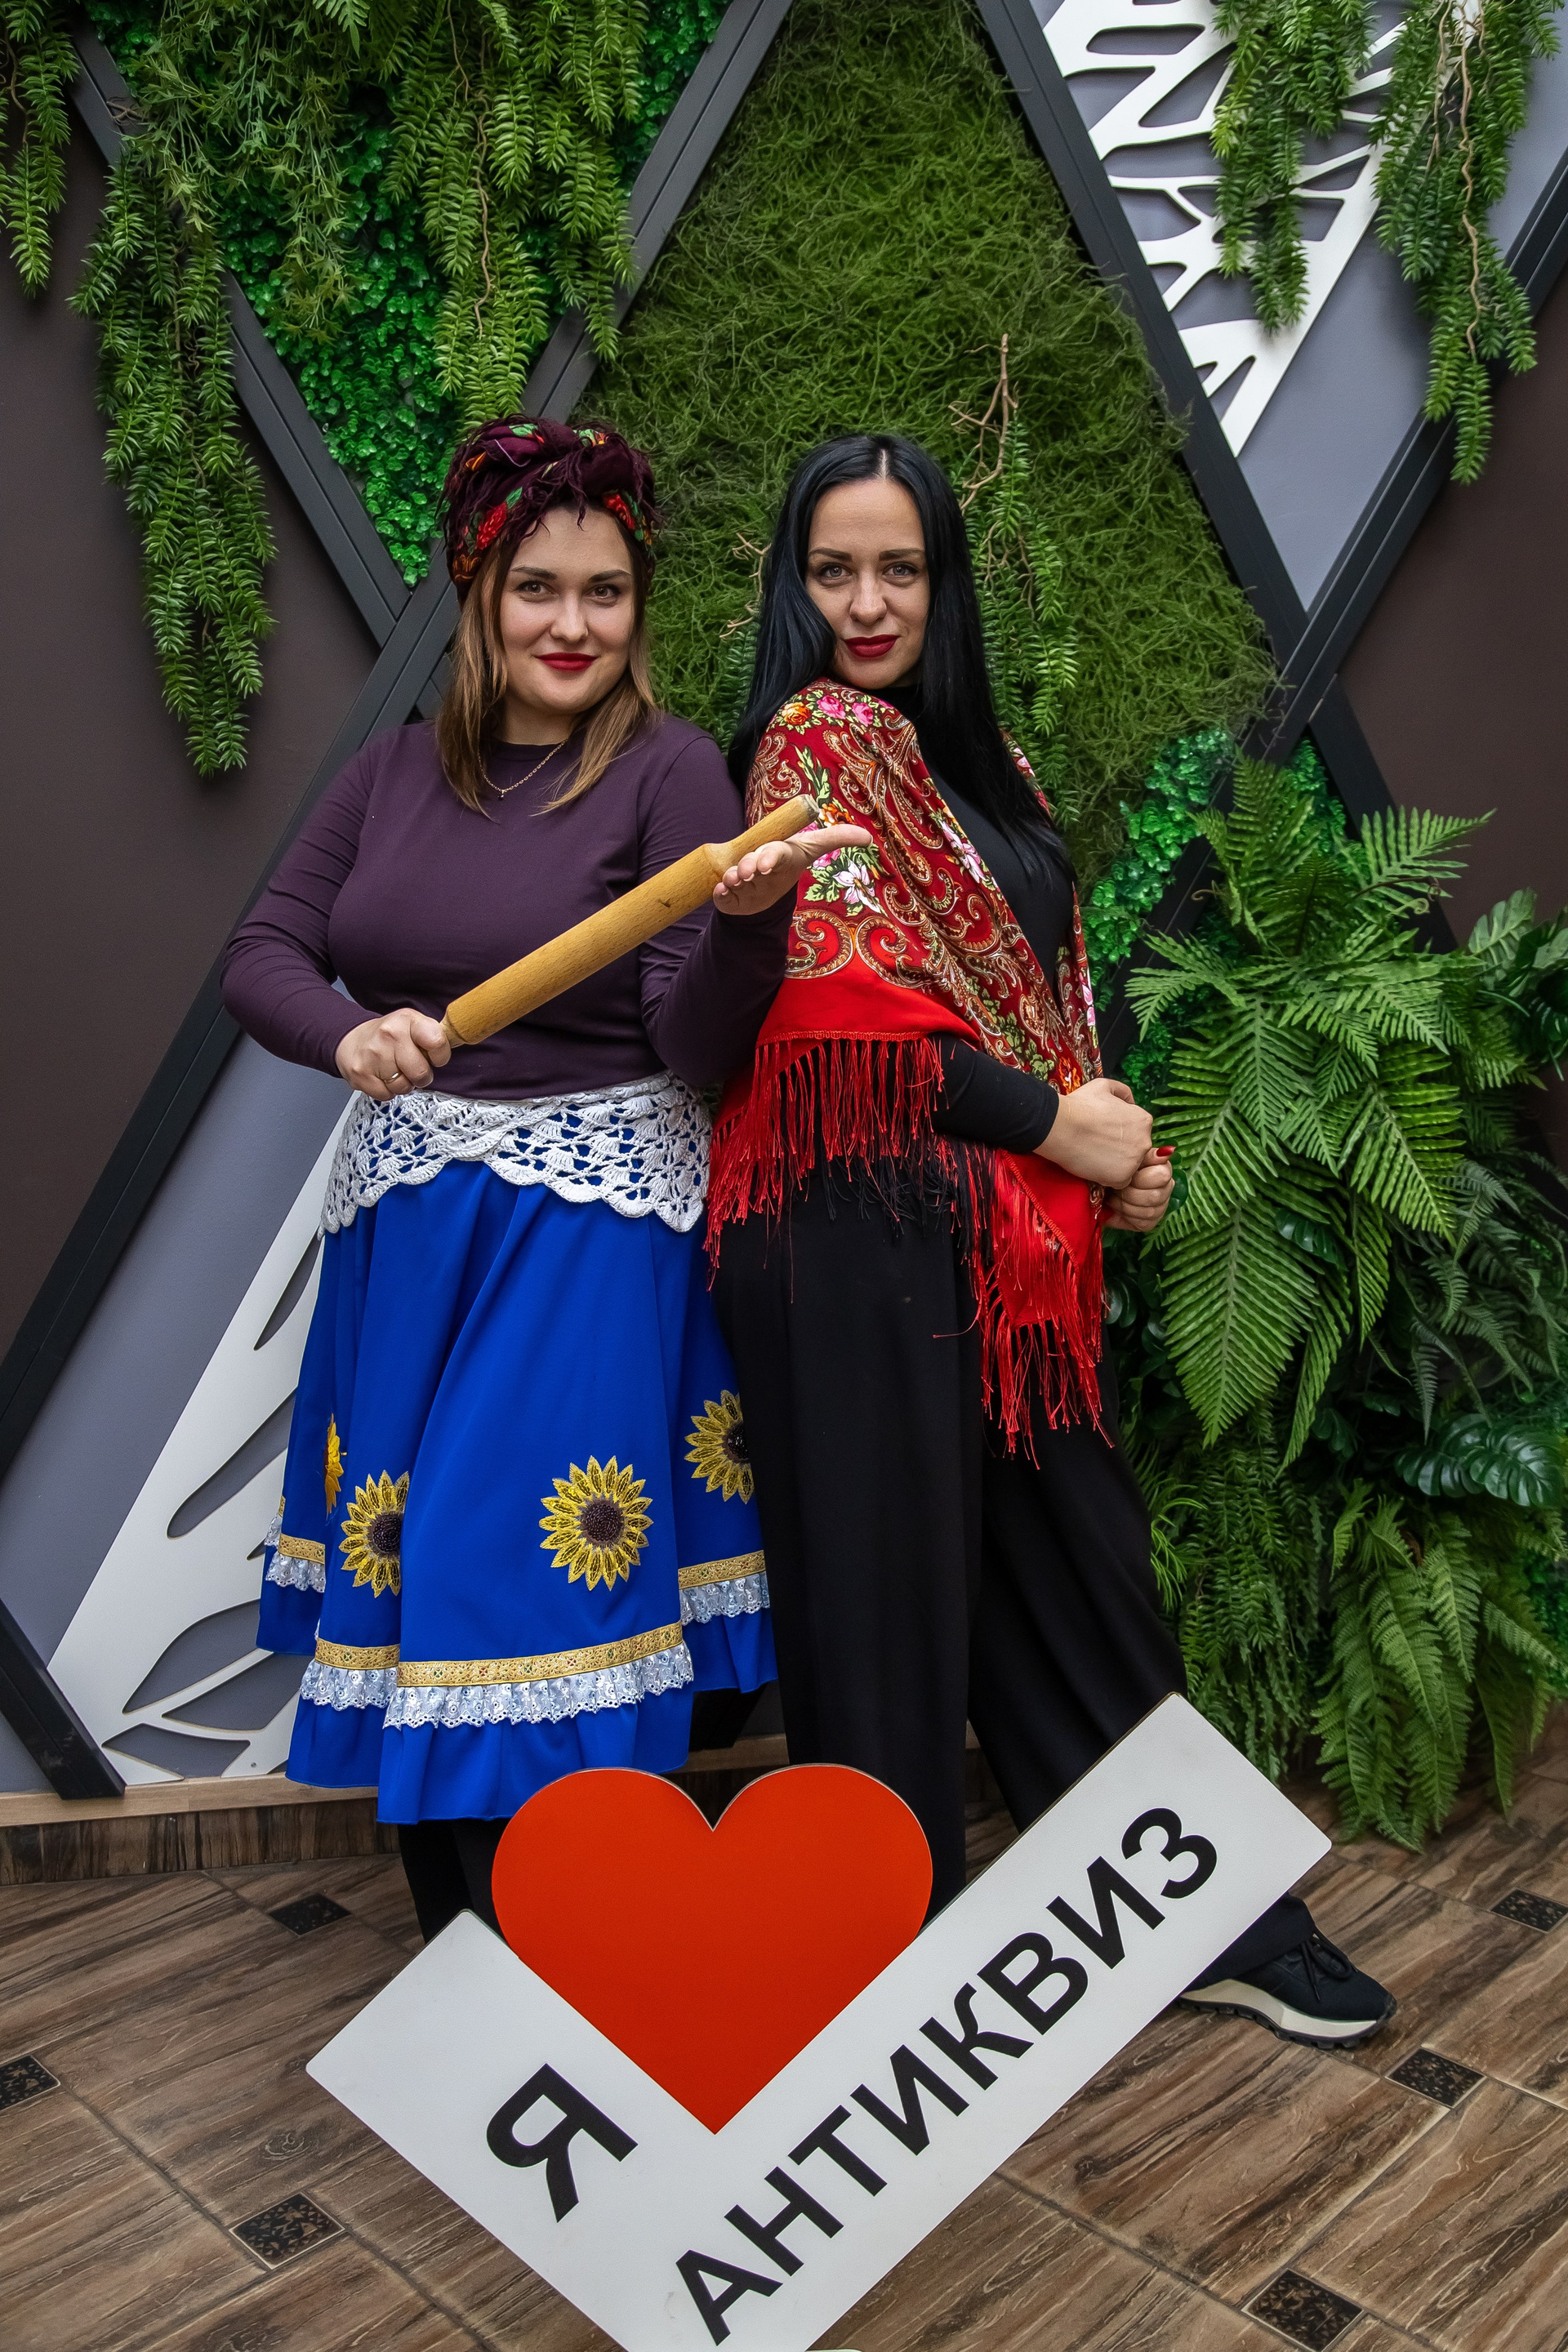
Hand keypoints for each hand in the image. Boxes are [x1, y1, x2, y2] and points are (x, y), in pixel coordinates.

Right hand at [335, 1008, 451, 1100]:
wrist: (351, 1040)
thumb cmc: (388, 1035)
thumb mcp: (412, 1024)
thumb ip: (433, 1035)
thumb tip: (458, 1044)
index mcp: (407, 1020)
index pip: (437, 1041)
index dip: (440, 1056)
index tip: (434, 1057)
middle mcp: (389, 1035)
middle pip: (420, 1072)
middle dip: (421, 1076)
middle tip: (411, 1067)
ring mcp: (373, 1055)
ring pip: (404, 1087)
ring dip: (402, 1084)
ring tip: (393, 1069)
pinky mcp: (361, 1074)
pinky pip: (386, 1096)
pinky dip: (387, 1091)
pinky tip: (381, 1076)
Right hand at [711, 825, 873, 916]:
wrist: (761, 891)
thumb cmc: (786, 865)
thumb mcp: (811, 850)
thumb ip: (837, 839)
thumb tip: (868, 837)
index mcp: (777, 850)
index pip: (775, 850)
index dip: (770, 855)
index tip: (768, 864)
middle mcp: (756, 859)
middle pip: (752, 860)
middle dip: (749, 865)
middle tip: (751, 873)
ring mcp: (740, 874)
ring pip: (735, 873)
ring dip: (735, 876)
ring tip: (736, 881)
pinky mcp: (728, 890)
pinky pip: (722, 890)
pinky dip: (722, 891)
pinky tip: (723, 891)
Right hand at [1036, 1076, 1152, 1188]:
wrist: (1060, 1126)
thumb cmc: (1080, 1105)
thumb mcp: (1104, 1086)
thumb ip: (1123, 1092)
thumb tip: (1130, 1102)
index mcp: (1143, 1120)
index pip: (1137, 1131)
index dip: (1118, 1132)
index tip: (1102, 1131)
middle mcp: (1145, 1141)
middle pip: (1135, 1150)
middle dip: (1119, 1148)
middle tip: (1097, 1143)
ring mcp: (1134, 1161)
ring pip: (1128, 1166)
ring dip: (1114, 1163)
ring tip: (1094, 1154)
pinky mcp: (1122, 1177)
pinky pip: (1119, 1181)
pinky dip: (1107, 1177)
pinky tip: (1093, 1165)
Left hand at [1105, 1147, 1174, 1233]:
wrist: (1097, 1187)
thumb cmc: (1112, 1170)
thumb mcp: (1124, 1157)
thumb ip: (1144, 1153)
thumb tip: (1167, 1151)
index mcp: (1163, 1169)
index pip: (1162, 1176)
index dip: (1139, 1178)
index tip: (1126, 1175)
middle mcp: (1166, 1188)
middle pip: (1154, 1196)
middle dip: (1128, 1193)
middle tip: (1115, 1187)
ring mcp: (1160, 1206)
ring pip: (1148, 1211)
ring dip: (1124, 1205)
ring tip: (1113, 1197)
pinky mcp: (1150, 1222)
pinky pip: (1143, 1222)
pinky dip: (1126, 1216)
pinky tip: (1117, 1207)